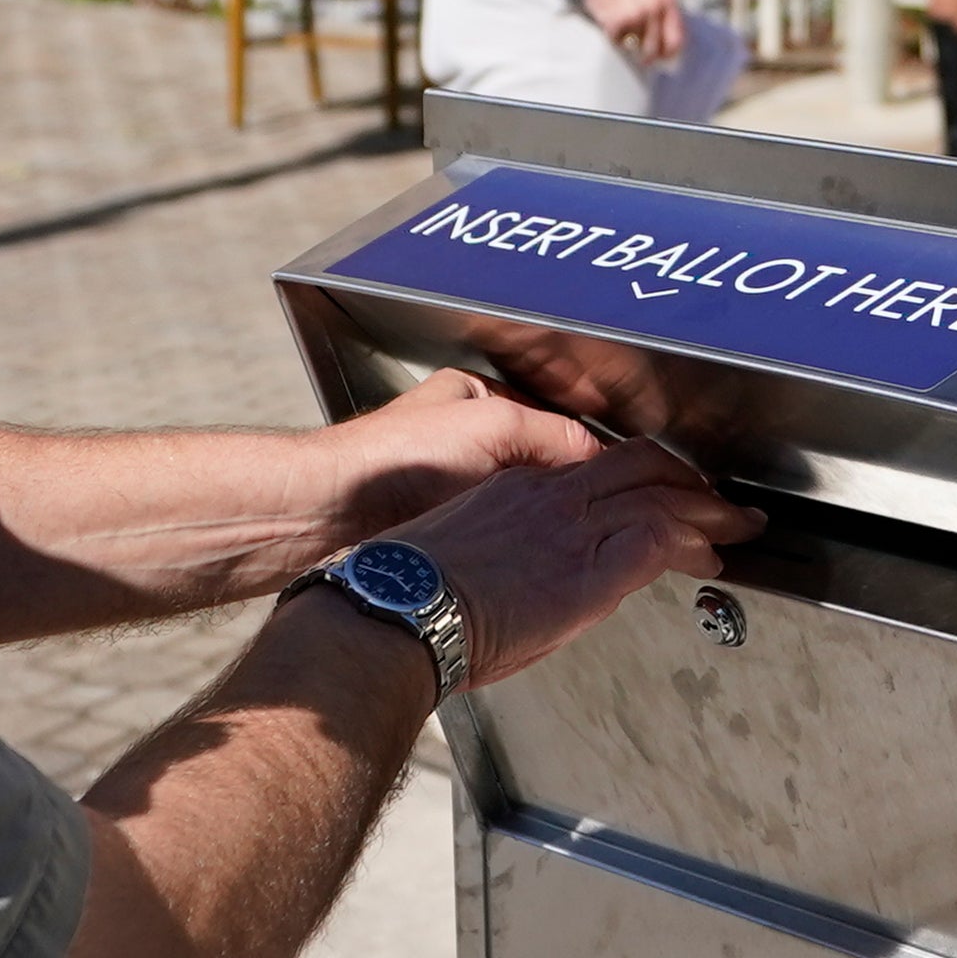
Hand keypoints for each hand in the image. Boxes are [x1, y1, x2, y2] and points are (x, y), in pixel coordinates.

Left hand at [320, 370, 598, 543]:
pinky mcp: (444, 527)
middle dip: (569, 492)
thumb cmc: (394, 458)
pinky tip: (529, 559)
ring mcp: (456, 486)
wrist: (330, 515)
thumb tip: (604, 460)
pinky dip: (517, 544)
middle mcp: (467, 439)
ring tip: (569, 540)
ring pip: (523, 506)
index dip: (591, 454)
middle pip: (543, 467)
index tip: (625, 482)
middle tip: (603, 516)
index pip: (558, 423)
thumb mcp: (492, 426)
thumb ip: (556, 435)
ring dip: (543, 523)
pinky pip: (499, 534)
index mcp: (478, 398)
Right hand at [403, 432, 756, 687]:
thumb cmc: (409, 601)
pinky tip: (709, 559)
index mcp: (517, 490)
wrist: (394, 614)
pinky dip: (691, 545)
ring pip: (660, 497)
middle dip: (688, 481)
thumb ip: (510, 556)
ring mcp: (571, 529)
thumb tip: (537, 581)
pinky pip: (657, 539)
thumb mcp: (462, 557)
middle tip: (719, 500)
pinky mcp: (587, 570)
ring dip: (707, 512)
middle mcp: (550, 497)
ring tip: (735, 526)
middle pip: (639, 466)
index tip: (660, 494)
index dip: (639, 478)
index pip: (595, 469)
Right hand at [583, 0, 687, 67]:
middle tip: (641, 57)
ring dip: (628, 42)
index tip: (663, 58)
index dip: (669, 53)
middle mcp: (653, 9)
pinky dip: (613, 36)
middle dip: (646, 56)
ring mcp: (633, 15)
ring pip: (633, 45)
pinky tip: (611, 24)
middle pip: (652, 48)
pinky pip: (615, 40)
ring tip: (624, 28)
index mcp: (667, 0)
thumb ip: (665, 11)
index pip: (675, 39)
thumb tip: (670, 43)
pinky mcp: (614, 20)